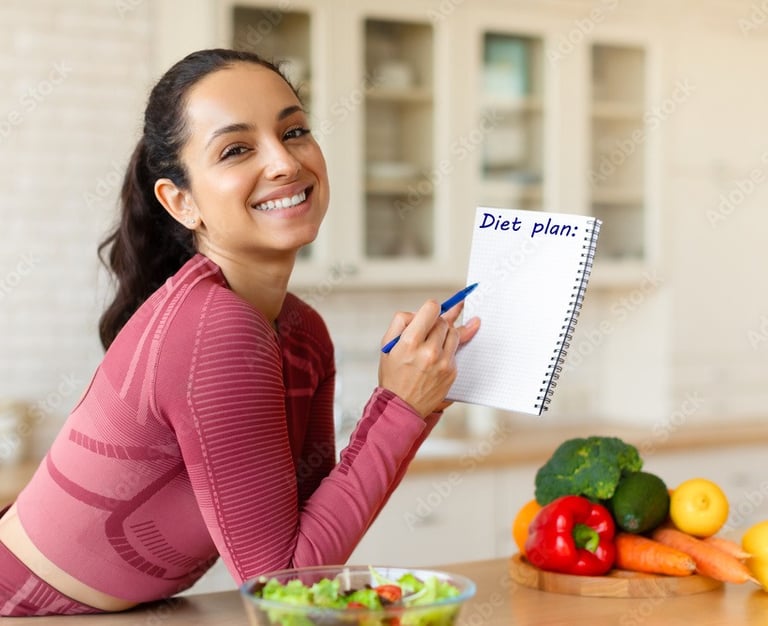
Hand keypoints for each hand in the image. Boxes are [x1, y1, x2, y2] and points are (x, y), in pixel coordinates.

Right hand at [378, 299, 479, 416]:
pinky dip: (447, 349)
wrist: (402, 406)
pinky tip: (437, 355)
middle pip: (444, 321)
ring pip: (454, 333)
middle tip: (428, 330)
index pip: (431, 309)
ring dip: (445, 333)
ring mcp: (443, 362)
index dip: (431, 307)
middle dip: (436, 322)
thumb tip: (419, 311)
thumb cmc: (393, 374)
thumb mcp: (387, 345)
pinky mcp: (452, 371)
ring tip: (433, 341)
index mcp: (410, 342)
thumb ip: (401, 322)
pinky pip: (455, 350)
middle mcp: (429, 352)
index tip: (430, 311)